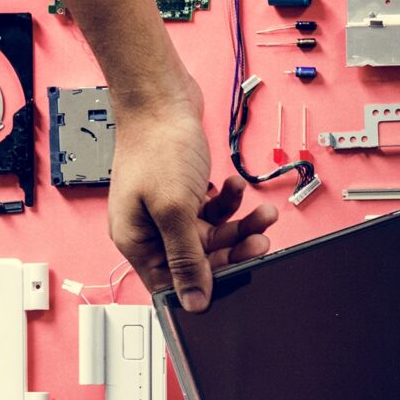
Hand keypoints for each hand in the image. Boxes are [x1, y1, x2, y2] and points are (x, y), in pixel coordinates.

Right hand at [110, 78, 277, 310]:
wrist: (161, 98)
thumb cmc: (156, 145)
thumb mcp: (174, 210)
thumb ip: (186, 258)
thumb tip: (193, 301)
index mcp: (136, 241)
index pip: (171, 284)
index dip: (203, 287)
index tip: (235, 282)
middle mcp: (150, 230)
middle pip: (199, 261)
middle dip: (233, 250)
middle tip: (260, 241)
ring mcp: (168, 212)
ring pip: (213, 235)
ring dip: (240, 225)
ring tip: (262, 213)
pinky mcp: (185, 194)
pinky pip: (213, 211)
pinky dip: (229, 202)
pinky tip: (234, 186)